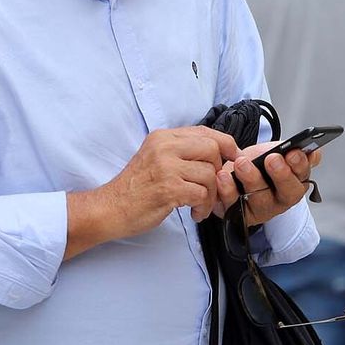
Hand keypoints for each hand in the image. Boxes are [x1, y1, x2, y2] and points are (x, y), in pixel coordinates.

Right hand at [99, 126, 240, 236]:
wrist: (110, 208)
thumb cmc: (136, 188)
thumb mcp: (156, 158)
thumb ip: (181, 152)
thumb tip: (217, 153)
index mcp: (163, 137)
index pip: (205, 132)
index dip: (226, 144)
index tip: (233, 158)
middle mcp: (165, 147)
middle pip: (212, 149)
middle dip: (219, 171)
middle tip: (212, 189)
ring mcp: (166, 167)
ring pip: (210, 174)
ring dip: (211, 195)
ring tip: (201, 206)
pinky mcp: (169, 188)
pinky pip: (202, 194)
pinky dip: (203, 207)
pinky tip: (194, 213)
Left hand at [220, 143, 321, 226]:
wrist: (235, 172)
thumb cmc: (260, 162)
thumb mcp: (278, 152)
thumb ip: (296, 151)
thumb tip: (314, 153)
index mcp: (296, 182)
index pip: (303, 176)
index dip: (299, 165)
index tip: (292, 153)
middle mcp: (281, 199)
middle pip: (287, 193)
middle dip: (281, 175)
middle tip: (271, 159)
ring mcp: (261, 209)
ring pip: (260, 199)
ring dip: (252, 179)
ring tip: (242, 163)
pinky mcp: (239, 216)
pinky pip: (234, 206)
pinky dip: (228, 190)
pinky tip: (224, 176)